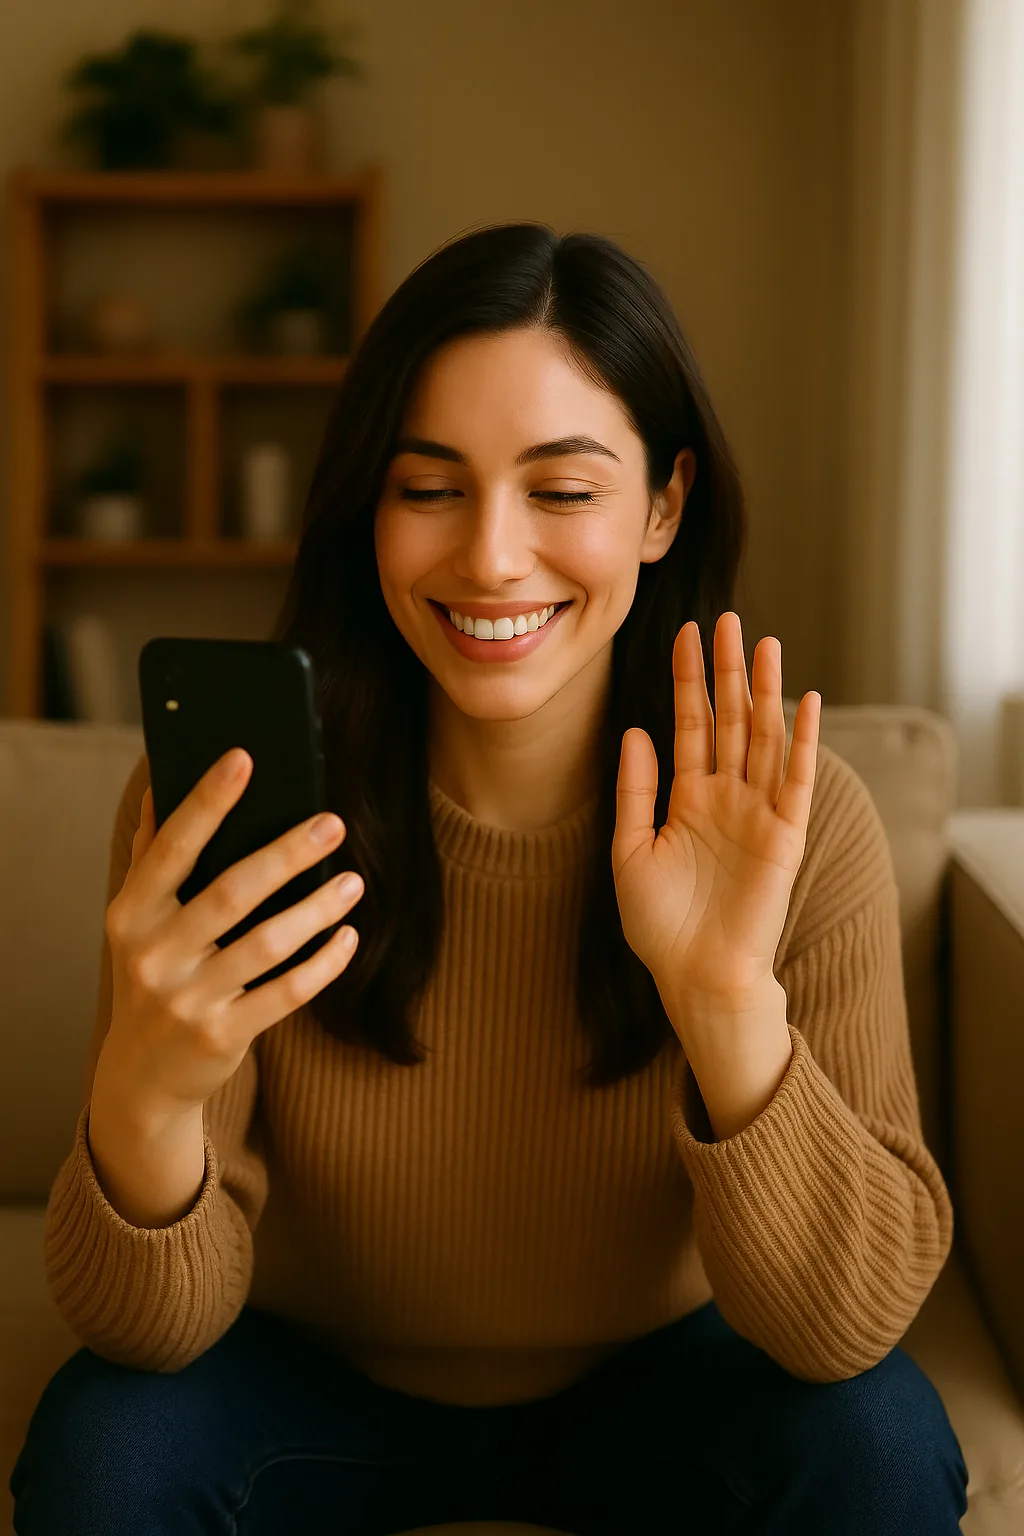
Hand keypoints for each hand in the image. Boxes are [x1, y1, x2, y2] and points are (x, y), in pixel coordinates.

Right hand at [99, 749, 363, 1120]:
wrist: (140, 1075)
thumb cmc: (150, 975)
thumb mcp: (136, 921)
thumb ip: (151, 855)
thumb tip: (159, 783)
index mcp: (130, 914)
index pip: (172, 848)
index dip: (207, 802)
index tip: (244, 758)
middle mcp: (152, 955)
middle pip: (230, 893)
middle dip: (286, 854)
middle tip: (333, 823)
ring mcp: (186, 1000)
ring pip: (266, 944)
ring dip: (316, 908)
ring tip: (353, 881)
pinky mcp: (221, 1036)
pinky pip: (285, 993)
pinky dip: (322, 964)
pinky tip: (348, 936)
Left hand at [611, 611, 820, 1005]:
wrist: (696, 976)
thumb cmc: (660, 925)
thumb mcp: (630, 850)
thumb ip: (636, 790)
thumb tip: (636, 730)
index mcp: (689, 798)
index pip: (691, 725)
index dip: (688, 681)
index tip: (685, 635)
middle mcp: (727, 797)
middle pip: (731, 720)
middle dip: (728, 671)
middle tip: (728, 621)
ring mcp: (759, 813)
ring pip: (765, 738)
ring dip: (766, 691)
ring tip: (764, 643)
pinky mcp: (785, 836)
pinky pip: (796, 780)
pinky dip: (804, 740)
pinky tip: (805, 700)